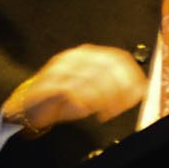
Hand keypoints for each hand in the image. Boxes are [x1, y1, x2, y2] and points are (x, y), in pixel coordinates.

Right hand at [0, 44, 146, 133]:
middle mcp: (75, 58)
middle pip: (108, 68)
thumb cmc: (62, 97)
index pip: (117, 58)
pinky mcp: (48, 84)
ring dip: (104, 99)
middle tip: (121, 107)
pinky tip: (89, 111)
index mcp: (88, 55)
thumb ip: (114, 87)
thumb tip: (139, 89)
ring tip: (106, 112)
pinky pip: (72, 90)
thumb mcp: (94, 90)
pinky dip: (85, 103)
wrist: (28, 105)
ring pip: (92, 79)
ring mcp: (60, 69)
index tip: (139, 93)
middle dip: (120, 90)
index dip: (132, 76)